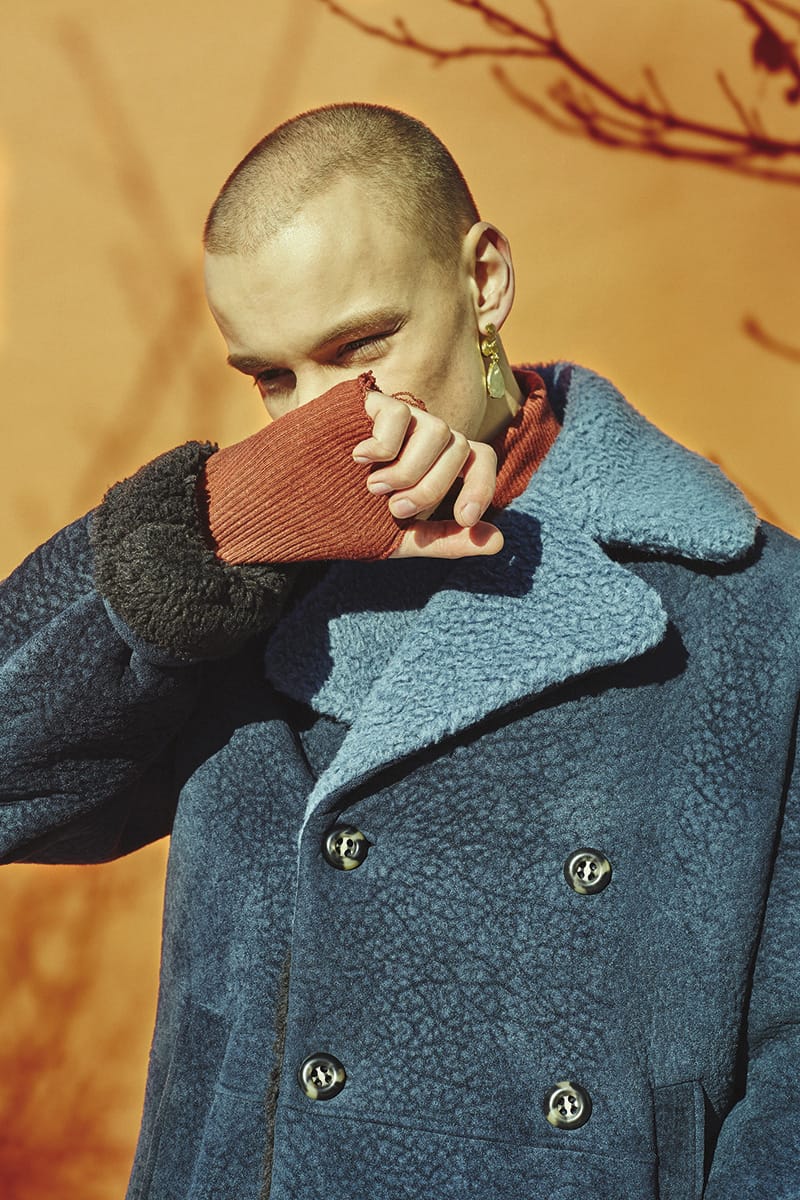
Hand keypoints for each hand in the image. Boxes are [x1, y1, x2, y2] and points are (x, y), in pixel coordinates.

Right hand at [352, 390, 503, 559]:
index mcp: (436, 464)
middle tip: (395, 508)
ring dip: (410, 469)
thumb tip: (499, 541)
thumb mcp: (401, 539)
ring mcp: (397, 417)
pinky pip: (397, 414)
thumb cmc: (345, 519)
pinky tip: (358, 460)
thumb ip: (447, 540)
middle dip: (432, 487)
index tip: (462, 517)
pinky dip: (383, 444)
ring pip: (437, 429)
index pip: (480, 458)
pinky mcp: (367, 403)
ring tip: (374, 488)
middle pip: (460, 446)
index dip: (481, 486)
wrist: (290, 507)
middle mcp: (422, 435)